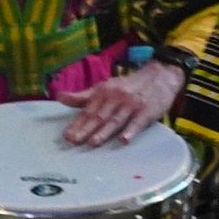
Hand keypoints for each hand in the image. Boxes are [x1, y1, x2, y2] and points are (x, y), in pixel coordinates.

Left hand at [59, 60, 181, 146]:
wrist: (159, 76)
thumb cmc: (128, 86)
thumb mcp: (104, 87)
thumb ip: (83, 96)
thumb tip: (59, 97)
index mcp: (104, 93)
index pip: (88, 110)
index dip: (77, 123)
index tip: (66, 135)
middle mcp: (116, 98)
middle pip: (99, 116)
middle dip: (86, 129)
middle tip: (74, 141)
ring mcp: (132, 105)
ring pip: (115, 120)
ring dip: (104, 132)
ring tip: (93, 142)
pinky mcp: (147, 111)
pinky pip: (137, 123)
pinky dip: (130, 131)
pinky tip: (124, 140)